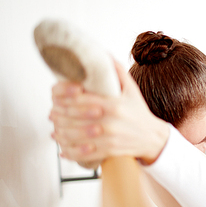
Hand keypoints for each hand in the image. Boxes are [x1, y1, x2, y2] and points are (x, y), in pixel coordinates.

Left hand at [49, 60, 169, 168]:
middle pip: (73, 117)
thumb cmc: (139, 112)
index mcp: (113, 104)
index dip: (63, 97)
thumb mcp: (132, 90)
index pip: (80, 98)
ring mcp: (109, 137)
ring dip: (60, 134)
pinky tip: (63, 150)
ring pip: (75, 136)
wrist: (153, 137)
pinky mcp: (109, 151)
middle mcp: (110, 120)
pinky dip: (70, 152)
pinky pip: (84, 153)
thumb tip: (103, 52)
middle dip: (58, 115)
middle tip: (51, 114)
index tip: (55, 98)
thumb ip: (117, 71)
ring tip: (54, 131)